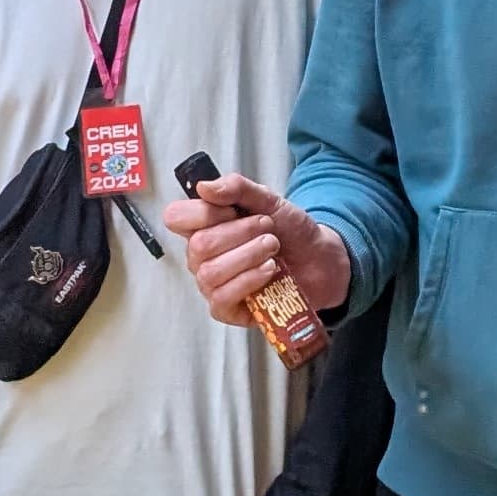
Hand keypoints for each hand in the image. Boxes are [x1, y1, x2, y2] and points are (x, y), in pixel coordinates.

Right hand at [165, 169, 354, 325]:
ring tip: (273, 248)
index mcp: (204, 226)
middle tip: (267, 228)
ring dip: (249, 255)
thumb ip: (237, 188)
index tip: (233, 210)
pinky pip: (222, 298)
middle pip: (199, 245)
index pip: (176, 217)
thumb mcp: (268, 200)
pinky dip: (249, 280)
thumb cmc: (290, 231)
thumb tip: (203, 186)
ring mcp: (211, 284)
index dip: (205, 212)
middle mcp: (201, 256)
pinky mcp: (226, 309)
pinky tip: (269, 270)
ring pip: (210, 272)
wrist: (319, 259)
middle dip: (241, 233)